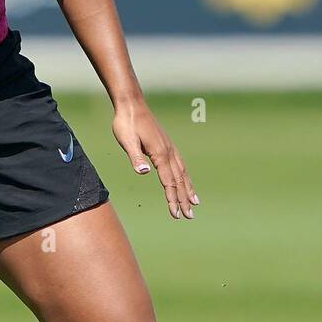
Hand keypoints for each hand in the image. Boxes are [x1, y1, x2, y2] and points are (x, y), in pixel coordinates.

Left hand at [112, 99, 198, 219]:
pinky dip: (185, 176)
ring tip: (195, 203)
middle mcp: (168, 152)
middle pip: (179, 181)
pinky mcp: (167, 145)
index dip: (172, 199)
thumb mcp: (126, 141)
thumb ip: (135, 157)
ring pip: (182, 173)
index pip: (168, 182)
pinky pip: (179, 165)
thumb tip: (144, 172)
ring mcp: (169, 148)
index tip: (175, 214)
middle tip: (189, 216)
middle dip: (184, 200)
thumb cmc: (126, 123)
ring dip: (188, 189)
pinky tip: (185, 181)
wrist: (131, 105)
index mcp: (159, 154)